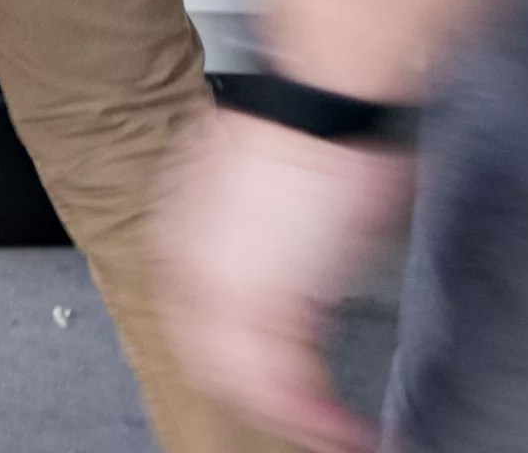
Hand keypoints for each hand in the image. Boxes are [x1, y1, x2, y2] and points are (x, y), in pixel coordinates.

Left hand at [162, 109, 417, 452]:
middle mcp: (189, 261)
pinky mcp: (258, 298)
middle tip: (312, 427)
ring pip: (243, 379)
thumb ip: (272, 244)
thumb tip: (293, 272)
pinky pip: (278, 382)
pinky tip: (340, 431)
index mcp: (187, 236)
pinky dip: (312, 418)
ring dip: (293, 419)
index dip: (245, 362)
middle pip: (216, 358)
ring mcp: (218, 282)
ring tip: (335, 437)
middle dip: (266, 401)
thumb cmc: (318, 136)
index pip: (204, 322)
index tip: (283, 388)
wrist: (323, 108)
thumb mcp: (280, 197)